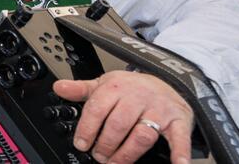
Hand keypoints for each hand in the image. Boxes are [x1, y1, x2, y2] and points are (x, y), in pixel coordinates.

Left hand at [54, 71, 192, 163]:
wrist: (168, 83)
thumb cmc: (133, 88)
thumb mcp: (106, 84)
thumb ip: (81, 89)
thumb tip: (59, 87)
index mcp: (116, 87)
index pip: (97, 108)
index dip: (87, 129)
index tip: (81, 144)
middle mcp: (138, 97)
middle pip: (118, 124)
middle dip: (106, 144)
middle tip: (99, 157)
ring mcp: (159, 109)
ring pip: (141, 134)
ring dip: (128, 153)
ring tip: (116, 162)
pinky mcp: (178, 121)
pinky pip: (179, 138)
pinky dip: (179, 153)